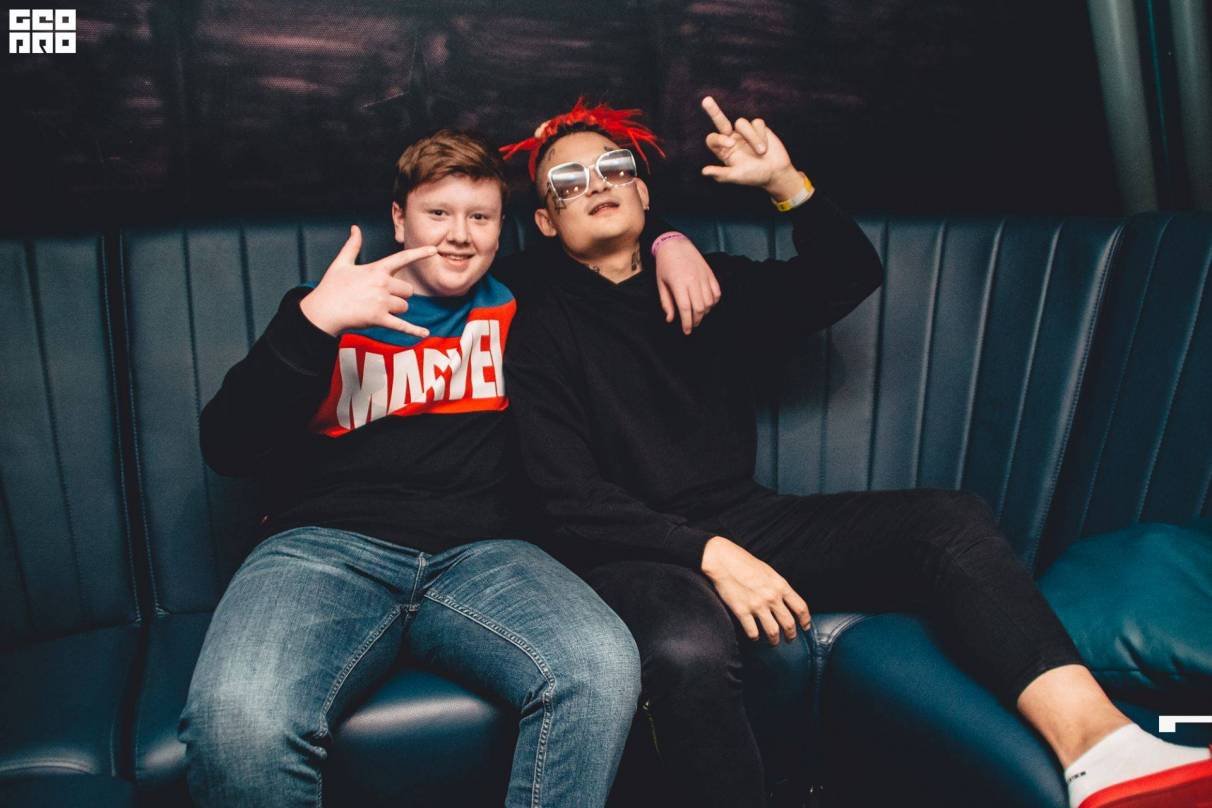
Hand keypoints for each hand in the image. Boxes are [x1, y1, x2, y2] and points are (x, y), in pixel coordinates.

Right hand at [299, 225, 436, 336]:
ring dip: (396, 310)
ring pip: (404, 307)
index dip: (420, 253)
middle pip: (408, 290)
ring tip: (377, 309)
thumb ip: (352, 246)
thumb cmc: (331, 288)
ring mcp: (382, 302)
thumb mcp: (341, 263)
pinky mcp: (379, 319)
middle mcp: (382, 284)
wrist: (323, 311)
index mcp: (376, 270)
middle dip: (399, 295)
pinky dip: (414, 331)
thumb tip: (355, 229)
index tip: (434, 249)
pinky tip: (425, 333)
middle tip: (381, 298)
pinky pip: (402, 325)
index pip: (402, 258)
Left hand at [654, 234, 721, 333]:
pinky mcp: (710, 273)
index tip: (686, 331)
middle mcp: (693, 281)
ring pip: (710, 302)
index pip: (686, 309)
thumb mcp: (660, 284)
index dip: (687, 323)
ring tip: (698, 315)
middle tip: (692, 325)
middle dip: (696, 320)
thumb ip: (666, 303)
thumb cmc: (665, 265)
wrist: (675, 244)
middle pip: (700, 308)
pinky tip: (707, 304)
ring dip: (705, 312)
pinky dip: (714, 301)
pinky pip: (717, 292)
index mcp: (679, 284)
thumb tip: (670, 319)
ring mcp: (703, 277)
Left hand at [700, 96, 804, 201]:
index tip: (730, 144)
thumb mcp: (736, 176)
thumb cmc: (754, 176)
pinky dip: (761, 135)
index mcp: (723, 151)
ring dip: (752, 137)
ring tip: (761, 152)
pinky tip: (766, 146)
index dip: (719, 138)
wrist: (776, 172)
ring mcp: (744, 132)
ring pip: (742, 123)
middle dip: (713, 111)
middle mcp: (731, 138)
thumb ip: (721, 174)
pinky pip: (756, 123)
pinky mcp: (758, 127)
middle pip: (720, 121)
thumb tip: (704, 171)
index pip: (713, 138)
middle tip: (705, 100)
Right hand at [700, 536, 811, 644]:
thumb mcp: (769, 572)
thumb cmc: (745, 563)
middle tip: (790, 639)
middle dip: (791, 635)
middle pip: (789, 624)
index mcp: (780, 586)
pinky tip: (754, 636)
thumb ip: (778, 587)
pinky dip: (755, 637)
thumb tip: (785, 601)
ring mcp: (757, 605)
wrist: (723, 561)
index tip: (805, 627)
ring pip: (773, 632)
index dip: (805, 620)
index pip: (801, 608)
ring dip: (774, 640)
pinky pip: (753, 632)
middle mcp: (771, 597)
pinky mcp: (742, 611)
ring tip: (773, 642)